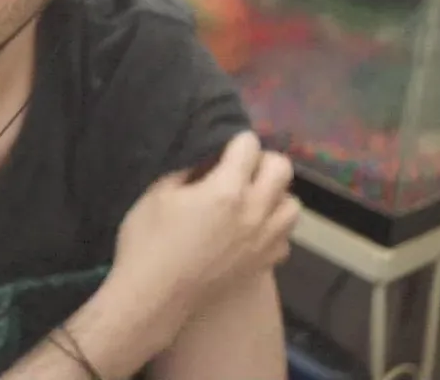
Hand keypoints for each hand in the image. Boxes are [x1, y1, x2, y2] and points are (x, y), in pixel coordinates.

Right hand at [107, 132, 299, 352]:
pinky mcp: (264, 264)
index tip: (220, 150)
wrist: (153, 298)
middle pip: (282, 168)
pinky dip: (272, 229)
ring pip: (292, 205)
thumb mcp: (158, 192)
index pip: (249, 145)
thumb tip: (207, 162)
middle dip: (261, 161)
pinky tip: (250, 232)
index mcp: (227, 190)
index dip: (233, 141)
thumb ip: (188, 170)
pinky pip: (285, 238)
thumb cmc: (147, 242)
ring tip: (250, 200)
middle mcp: (255, 212)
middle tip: (238, 170)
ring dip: (274, 196)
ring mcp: (264, 241)